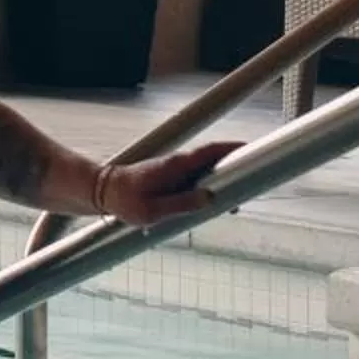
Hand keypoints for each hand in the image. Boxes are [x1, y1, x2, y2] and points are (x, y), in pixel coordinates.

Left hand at [95, 142, 241, 225]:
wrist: (104, 192)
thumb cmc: (126, 200)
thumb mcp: (152, 210)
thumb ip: (181, 204)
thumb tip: (210, 198)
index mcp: (175, 166)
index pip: (209, 151)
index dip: (232, 148)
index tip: (253, 149)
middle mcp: (179, 164)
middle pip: (215, 161)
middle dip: (236, 169)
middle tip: (253, 184)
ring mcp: (177, 170)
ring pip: (208, 172)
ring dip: (224, 182)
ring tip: (236, 202)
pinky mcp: (174, 178)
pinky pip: (198, 180)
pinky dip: (211, 188)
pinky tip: (216, 204)